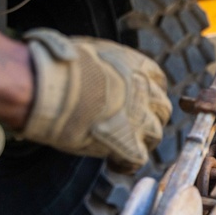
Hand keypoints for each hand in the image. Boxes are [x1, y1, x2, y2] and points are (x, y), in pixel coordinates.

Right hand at [22, 29, 171, 172]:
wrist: (54, 88)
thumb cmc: (60, 66)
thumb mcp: (89, 50)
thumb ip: (102, 61)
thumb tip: (87, 63)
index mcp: (139, 66)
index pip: (157, 81)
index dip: (147, 93)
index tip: (136, 99)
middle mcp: (146, 92)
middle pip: (161, 109)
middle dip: (149, 117)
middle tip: (131, 125)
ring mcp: (140, 119)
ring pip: (155, 134)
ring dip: (141, 140)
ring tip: (121, 145)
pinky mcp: (128, 145)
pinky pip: (138, 159)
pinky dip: (127, 163)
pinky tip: (114, 163)